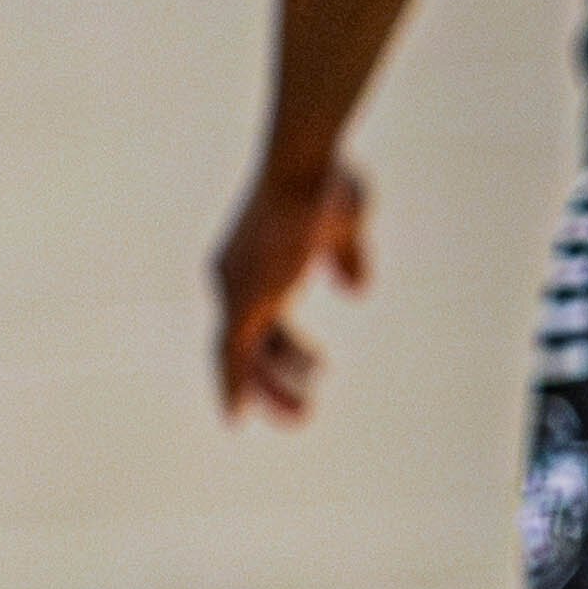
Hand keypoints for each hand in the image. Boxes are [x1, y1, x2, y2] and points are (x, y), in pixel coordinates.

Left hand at [213, 152, 369, 418]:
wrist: (305, 169)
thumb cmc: (324, 183)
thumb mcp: (344, 225)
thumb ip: (347, 256)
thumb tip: (355, 289)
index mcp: (255, 258)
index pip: (264, 315)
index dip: (286, 347)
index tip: (311, 370)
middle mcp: (233, 276)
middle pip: (250, 341)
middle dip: (278, 375)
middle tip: (308, 406)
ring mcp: (233, 290)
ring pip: (241, 357)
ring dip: (270, 390)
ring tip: (304, 415)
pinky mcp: (240, 302)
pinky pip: (232, 358)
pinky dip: (233, 389)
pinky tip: (237, 420)